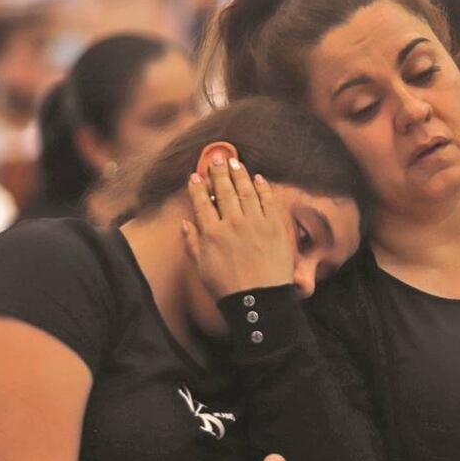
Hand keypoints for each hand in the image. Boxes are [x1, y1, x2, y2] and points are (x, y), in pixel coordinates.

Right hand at [182, 153, 293, 299]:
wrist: (259, 301)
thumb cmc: (228, 289)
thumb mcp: (201, 268)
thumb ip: (192, 243)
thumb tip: (184, 223)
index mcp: (212, 233)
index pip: (201, 203)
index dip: (197, 188)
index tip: (194, 176)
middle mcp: (232, 223)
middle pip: (223, 191)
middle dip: (218, 172)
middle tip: (216, 159)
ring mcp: (255, 223)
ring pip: (245, 191)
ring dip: (239, 174)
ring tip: (234, 162)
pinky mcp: (275, 226)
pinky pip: (268, 200)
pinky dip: (262, 187)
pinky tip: (258, 178)